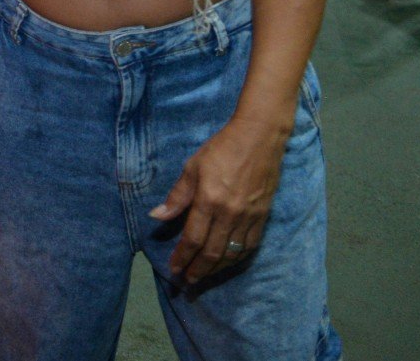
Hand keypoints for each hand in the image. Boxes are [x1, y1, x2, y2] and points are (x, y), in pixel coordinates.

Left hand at [150, 116, 286, 283]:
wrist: (259, 138)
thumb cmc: (221, 149)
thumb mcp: (192, 167)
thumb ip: (177, 196)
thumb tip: (156, 216)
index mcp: (209, 200)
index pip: (193, 238)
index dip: (182, 257)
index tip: (174, 269)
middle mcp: (230, 214)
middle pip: (212, 252)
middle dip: (198, 270)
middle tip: (187, 282)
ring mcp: (249, 217)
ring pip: (232, 254)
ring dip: (217, 269)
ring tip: (204, 276)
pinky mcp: (263, 217)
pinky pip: (250, 246)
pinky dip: (237, 259)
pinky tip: (228, 262)